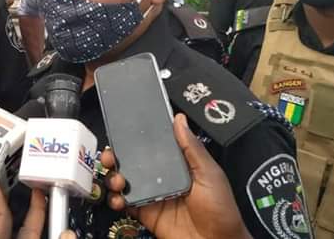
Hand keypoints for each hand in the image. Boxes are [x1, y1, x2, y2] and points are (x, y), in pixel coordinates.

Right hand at [104, 114, 251, 238]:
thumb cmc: (221, 211)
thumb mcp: (210, 174)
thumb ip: (192, 148)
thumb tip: (179, 119)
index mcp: (178, 164)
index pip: (153, 145)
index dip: (137, 138)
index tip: (123, 131)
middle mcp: (163, 177)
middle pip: (133, 161)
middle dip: (117, 156)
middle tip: (111, 157)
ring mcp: (153, 195)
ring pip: (125, 180)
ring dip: (114, 176)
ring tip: (117, 180)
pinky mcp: (146, 213)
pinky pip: (125, 202)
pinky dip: (116, 199)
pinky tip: (118, 198)